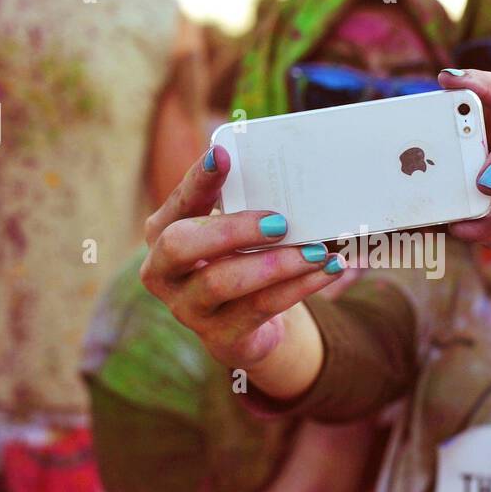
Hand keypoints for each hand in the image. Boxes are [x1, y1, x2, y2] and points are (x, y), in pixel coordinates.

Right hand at [140, 146, 342, 387]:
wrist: (246, 326)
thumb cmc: (237, 261)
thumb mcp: (234, 232)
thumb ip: (246, 207)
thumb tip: (294, 181)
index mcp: (164, 232)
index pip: (179, 201)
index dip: (198, 180)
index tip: (222, 154)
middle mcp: (163, 272)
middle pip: (182, 245)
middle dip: (232, 229)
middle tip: (280, 222)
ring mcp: (187, 308)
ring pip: (224, 281)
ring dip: (276, 264)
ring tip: (316, 251)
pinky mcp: (220, 337)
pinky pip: (260, 308)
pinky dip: (299, 287)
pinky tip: (327, 270)